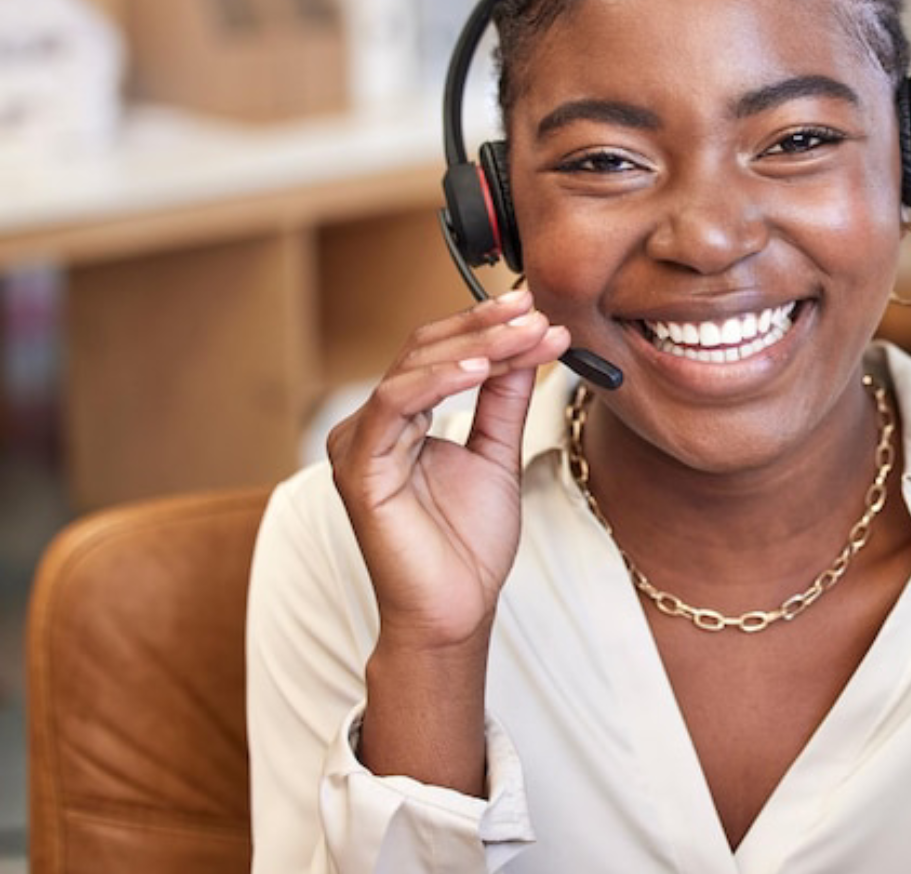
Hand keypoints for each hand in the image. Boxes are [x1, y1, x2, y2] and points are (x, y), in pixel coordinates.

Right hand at [327, 288, 569, 653]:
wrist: (456, 610)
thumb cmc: (469, 543)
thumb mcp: (499, 454)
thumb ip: (504, 399)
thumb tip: (527, 342)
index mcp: (401, 417)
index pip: (442, 352)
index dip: (488, 326)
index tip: (539, 312)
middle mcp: (374, 423)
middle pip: (426, 350)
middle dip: (487, 327)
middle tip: (536, 311)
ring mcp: (360, 443)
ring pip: (413, 368)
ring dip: (476, 345)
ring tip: (525, 333)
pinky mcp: (358, 468)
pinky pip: (395, 405)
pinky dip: (439, 381)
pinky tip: (481, 368)